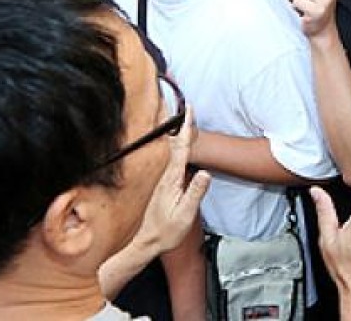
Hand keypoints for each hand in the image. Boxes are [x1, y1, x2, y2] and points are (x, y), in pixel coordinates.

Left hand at [132, 107, 210, 255]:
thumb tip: (205, 173)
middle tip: (186, 107)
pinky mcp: (159, 184)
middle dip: (180, 124)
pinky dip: (172, 146)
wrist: (145, 242)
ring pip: (169, 150)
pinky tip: (173, 145)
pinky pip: (167, 159)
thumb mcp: (185, 214)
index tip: (189, 109)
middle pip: (174, 143)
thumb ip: (195, 193)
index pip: (181, 147)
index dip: (186, 127)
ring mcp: (160, 179)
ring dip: (176, 133)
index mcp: (171, 179)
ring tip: (181, 119)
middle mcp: (164, 175)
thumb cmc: (165, 231)